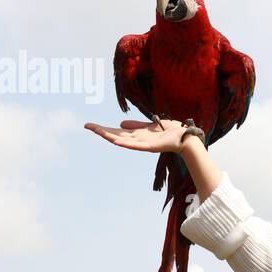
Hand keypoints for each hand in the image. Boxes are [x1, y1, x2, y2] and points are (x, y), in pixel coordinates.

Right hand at [84, 116, 202, 153]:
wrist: (183, 137)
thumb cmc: (168, 131)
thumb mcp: (148, 126)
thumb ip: (135, 125)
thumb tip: (120, 124)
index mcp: (136, 134)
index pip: (115, 131)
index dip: (103, 128)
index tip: (89, 125)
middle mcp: (137, 140)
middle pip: (116, 135)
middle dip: (102, 131)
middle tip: (88, 126)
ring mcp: (143, 144)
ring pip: (124, 141)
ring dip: (111, 137)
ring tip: (99, 132)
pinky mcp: (151, 147)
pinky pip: (137, 146)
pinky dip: (127, 144)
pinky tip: (117, 141)